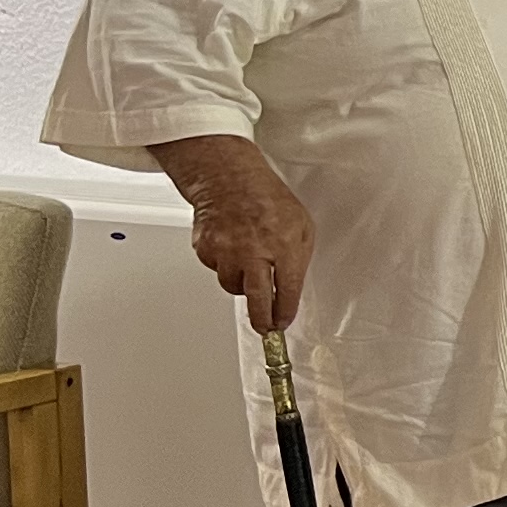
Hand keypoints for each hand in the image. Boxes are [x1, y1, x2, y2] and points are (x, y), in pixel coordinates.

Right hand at [179, 143, 312, 332]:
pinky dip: (225, 265)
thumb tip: (291, 289)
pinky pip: (216, 270)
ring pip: (233, 287)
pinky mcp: (205, 249)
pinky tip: (232, 246)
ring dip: (242, 284)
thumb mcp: (302, 225)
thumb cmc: (269, 199)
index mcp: (284, 244)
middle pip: (257, 300)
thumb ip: (299, 258)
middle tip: (265, 328)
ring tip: (248, 263)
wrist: (229, 178)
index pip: (287, 290)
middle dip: (262, 320)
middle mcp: (254, 251)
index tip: (283, 323)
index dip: (285, 312)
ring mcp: (226, 251)